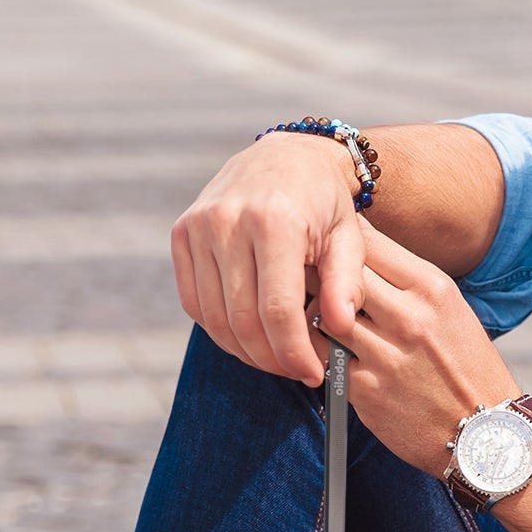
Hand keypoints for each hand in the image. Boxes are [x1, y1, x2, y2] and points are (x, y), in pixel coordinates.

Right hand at [171, 131, 363, 385]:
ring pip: (213, 316)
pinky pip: (193, 301)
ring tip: (275, 359)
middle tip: (296, 372)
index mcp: (275, 221)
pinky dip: (218, 329)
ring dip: (244, 350)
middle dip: (270, 358)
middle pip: (242, 319)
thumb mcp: (350, 237)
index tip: (312, 374)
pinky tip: (248, 337)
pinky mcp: (182, 233)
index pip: (278, 310)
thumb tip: (339, 328)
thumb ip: (346, 283)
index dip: (294, 352)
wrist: (286, 157)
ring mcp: (199, 226)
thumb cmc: (324, 203)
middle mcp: (228, 221)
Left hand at [310, 220, 520, 478]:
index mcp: (433, 289)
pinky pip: (322, 359)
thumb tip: (361, 247)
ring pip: (322, 316)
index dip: (341, 243)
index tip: (328, 247)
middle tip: (305, 275)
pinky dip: (316, 352)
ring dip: (313, 315)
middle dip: (318, 273)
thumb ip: (407, 280)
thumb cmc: (468, 368)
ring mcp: (386, 356)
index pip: (368, 244)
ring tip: (310, 315)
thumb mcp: (450, 310)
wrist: (485, 433)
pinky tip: (322, 352)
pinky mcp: (366, 391)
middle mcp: (410, 318)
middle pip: (339, 275)